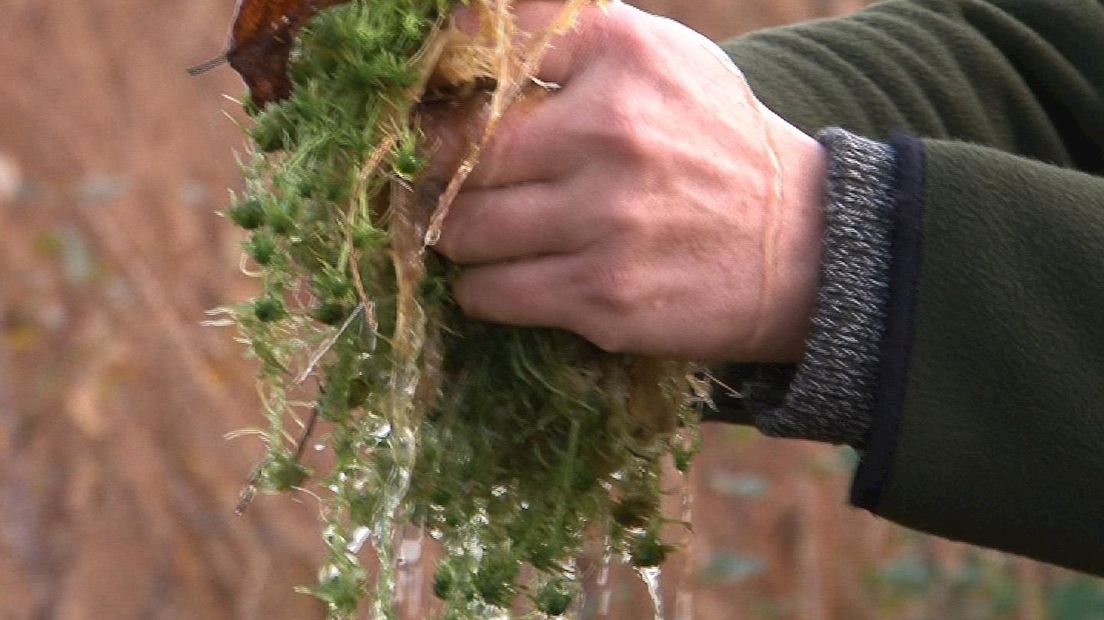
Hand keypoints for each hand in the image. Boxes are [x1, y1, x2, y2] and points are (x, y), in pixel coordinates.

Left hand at [424, 1, 826, 361]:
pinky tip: (501, 277)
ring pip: (463, 228)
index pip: (492, 41)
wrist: (804, 248)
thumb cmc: (717, 144)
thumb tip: (472, 25)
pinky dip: (480, 288)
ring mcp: (607, 219)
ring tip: (474, 230)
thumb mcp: (668, 59)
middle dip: (437, 168)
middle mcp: (613, 130)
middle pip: (459, 148)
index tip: (441, 98)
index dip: (449, 72)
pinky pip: (490, 293)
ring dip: (455, 233)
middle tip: (441, 178)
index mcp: (625, 55)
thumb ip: (579, 35)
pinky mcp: (604, 296)